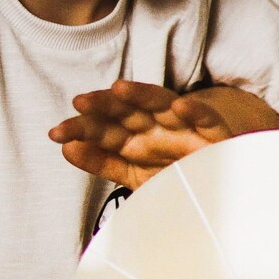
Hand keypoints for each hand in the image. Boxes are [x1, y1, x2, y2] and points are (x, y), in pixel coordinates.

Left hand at [49, 80, 232, 188]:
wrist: (222, 189)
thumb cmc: (176, 176)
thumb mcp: (134, 173)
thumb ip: (101, 162)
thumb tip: (65, 147)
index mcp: (136, 138)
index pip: (105, 128)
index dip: (82, 128)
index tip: (56, 133)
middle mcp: (157, 128)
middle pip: (127, 113)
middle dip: (104, 107)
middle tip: (79, 103)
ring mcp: (186, 128)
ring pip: (162, 106)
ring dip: (142, 96)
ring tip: (118, 90)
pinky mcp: (216, 134)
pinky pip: (205, 120)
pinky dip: (195, 112)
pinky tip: (180, 106)